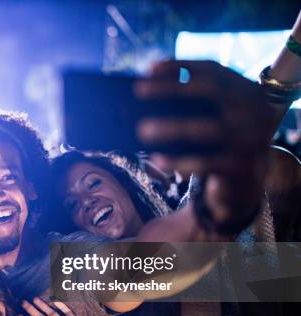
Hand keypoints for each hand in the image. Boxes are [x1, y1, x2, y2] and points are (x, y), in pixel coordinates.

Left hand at [135, 60, 277, 229]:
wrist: (251, 174)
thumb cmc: (221, 136)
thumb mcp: (216, 113)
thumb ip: (194, 101)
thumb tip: (148, 90)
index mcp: (245, 90)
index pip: (213, 70)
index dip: (181, 65)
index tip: (149, 68)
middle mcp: (252, 109)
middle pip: (211, 90)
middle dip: (172, 88)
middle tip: (138, 90)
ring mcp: (249, 137)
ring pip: (208, 129)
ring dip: (172, 127)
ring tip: (141, 130)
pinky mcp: (241, 165)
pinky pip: (207, 163)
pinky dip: (180, 161)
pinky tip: (157, 160)